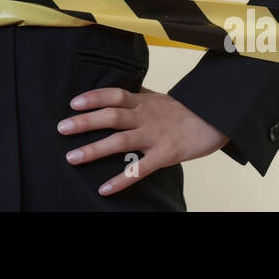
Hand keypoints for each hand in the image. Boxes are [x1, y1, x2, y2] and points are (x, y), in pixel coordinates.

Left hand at [57, 86, 228, 195]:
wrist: (217, 119)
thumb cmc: (185, 110)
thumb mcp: (159, 97)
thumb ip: (137, 95)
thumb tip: (116, 90)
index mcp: (143, 101)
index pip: (114, 94)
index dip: (93, 97)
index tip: (73, 103)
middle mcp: (145, 116)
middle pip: (111, 116)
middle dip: (85, 122)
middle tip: (61, 128)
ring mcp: (154, 136)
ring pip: (120, 141)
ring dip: (93, 150)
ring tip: (72, 158)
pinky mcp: (165, 155)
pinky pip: (139, 169)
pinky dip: (121, 179)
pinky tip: (104, 189)